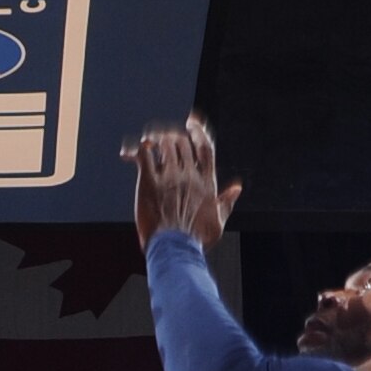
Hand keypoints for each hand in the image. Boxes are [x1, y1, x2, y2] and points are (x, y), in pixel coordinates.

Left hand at [125, 115, 242, 248]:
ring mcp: (169, 177)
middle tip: (163, 140)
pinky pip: (144, 154)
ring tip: (149, 144)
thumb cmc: (196, 240)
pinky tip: (133, 152)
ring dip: (156, 140)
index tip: (192, 121)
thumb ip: (227, 201)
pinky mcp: (149, 182)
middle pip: (182, 141)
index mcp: (207, 182)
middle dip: (172, 137)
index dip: (198, 131)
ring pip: (164, 144)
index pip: (205, 147)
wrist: (175, 249)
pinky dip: (139, 148)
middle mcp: (189, 175)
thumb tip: (237, 188)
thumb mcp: (218, 221)